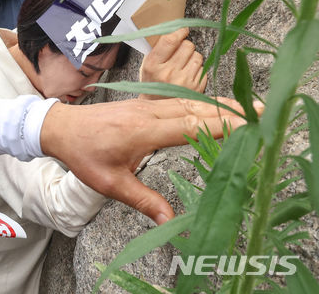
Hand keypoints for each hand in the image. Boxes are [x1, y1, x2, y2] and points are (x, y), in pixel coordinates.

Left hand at [40, 96, 254, 224]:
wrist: (60, 127)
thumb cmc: (83, 155)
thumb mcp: (111, 184)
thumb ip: (143, 200)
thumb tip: (170, 221)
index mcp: (142, 131)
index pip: (189, 125)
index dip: (220, 125)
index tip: (246, 127)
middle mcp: (147, 113)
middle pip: (195, 108)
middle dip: (228, 111)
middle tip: (260, 112)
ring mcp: (144, 105)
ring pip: (187, 101)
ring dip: (216, 104)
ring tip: (245, 107)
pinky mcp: (141, 104)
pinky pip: (175, 100)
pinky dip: (198, 101)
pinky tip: (210, 106)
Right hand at [139, 28, 207, 99]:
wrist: (157, 107)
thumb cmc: (153, 83)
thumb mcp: (147, 65)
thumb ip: (159, 49)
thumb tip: (176, 31)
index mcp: (153, 66)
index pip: (170, 40)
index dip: (179, 32)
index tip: (183, 30)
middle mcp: (168, 74)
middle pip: (187, 45)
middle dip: (185, 46)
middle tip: (180, 53)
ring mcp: (184, 82)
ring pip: (198, 56)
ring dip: (193, 57)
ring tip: (184, 65)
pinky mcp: (196, 89)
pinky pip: (204, 69)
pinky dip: (198, 70)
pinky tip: (189, 75)